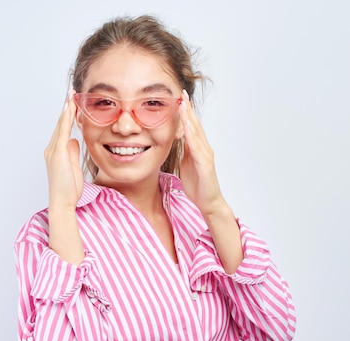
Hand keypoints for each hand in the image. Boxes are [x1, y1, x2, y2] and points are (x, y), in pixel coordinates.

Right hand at [44, 91, 83, 209]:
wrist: (62, 202)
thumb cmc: (69, 189)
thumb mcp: (74, 166)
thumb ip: (73, 152)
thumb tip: (75, 141)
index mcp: (56, 152)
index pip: (63, 129)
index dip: (68, 115)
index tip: (73, 102)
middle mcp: (52, 149)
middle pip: (61, 124)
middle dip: (67, 107)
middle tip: (72, 92)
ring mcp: (53, 151)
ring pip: (61, 125)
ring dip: (66, 109)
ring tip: (72, 95)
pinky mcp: (57, 154)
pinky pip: (63, 132)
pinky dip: (65, 119)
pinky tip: (69, 108)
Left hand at [178, 89, 226, 216]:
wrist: (208, 202)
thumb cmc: (197, 185)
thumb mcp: (187, 163)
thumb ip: (184, 151)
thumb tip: (177, 139)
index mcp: (197, 148)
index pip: (191, 126)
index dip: (185, 112)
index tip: (178, 98)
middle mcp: (204, 148)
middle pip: (195, 124)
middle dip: (188, 109)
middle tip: (182, 93)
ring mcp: (206, 155)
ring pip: (197, 133)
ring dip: (190, 118)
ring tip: (183, 104)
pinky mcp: (205, 164)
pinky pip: (197, 147)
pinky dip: (192, 136)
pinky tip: (187, 127)